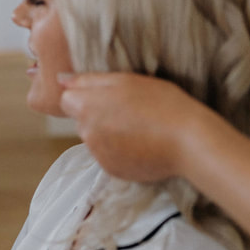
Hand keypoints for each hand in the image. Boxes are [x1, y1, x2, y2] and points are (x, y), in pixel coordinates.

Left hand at [59, 72, 208, 182]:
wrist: (188, 141)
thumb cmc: (162, 103)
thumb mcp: (126, 80)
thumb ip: (89, 80)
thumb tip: (61, 79)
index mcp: (86, 107)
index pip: (67, 99)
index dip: (86, 95)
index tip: (110, 96)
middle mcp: (86, 133)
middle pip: (80, 120)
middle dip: (96, 114)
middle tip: (129, 110)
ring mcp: (98, 154)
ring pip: (93, 138)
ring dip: (107, 133)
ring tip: (138, 128)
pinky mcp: (111, 170)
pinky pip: (107, 156)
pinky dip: (118, 151)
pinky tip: (141, 144)